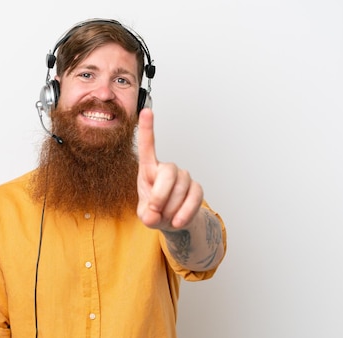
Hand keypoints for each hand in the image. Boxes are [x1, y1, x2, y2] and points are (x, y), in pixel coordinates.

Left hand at [136, 108, 203, 230]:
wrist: (174, 222)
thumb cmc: (156, 212)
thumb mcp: (145, 215)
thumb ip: (146, 215)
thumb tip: (154, 213)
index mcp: (149, 169)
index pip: (147, 146)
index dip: (146, 129)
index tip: (145, 111)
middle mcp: (167, 168)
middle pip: (168, 172)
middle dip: (160, 195)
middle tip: (154, 210)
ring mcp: (183, 177)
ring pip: (180, 187)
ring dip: (171, 208)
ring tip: (166, 217)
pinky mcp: (196, 188)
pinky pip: (194, 197)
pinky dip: (185, 212)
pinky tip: (177, 221)